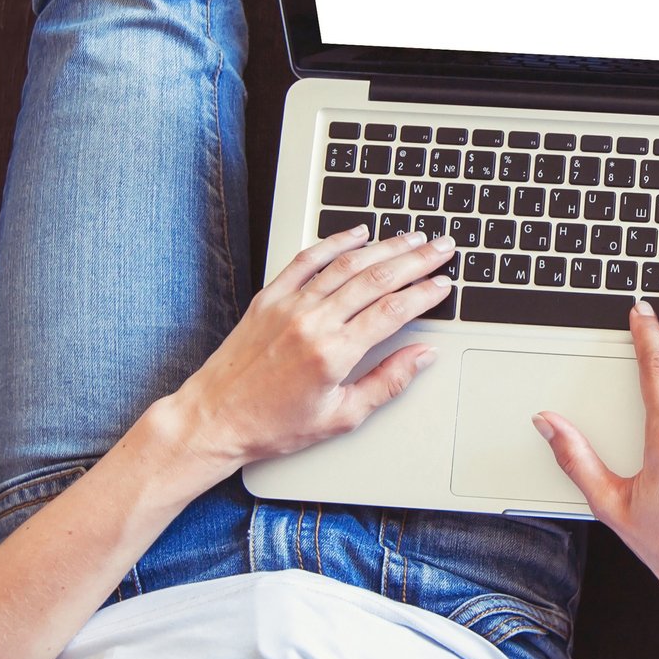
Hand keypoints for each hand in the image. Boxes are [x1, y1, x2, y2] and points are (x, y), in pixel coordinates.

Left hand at [166, 226, 453, 465]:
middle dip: (416, 260)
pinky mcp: (269, 297)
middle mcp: (312, 321)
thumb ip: (387, 382)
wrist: (214, 418)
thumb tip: (422, 356)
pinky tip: (357, 233)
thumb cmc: (273, 425)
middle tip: (442, 248)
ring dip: (384, 247)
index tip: (444, 285)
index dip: (424, 294)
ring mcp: (289, 304)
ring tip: (412, 238)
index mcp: (333, 353)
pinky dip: (334, 242)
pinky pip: (307, 260)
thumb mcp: (340, 417)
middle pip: (376, 279)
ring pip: (347, 264)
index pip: (393, 311)